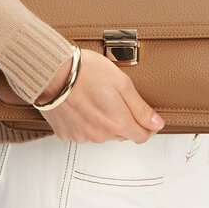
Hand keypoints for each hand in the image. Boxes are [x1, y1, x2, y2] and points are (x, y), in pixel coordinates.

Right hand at [35, 48, 164, 143]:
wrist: (51, 71)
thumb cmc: (86, 71)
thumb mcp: (121, 82)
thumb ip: (140, 107)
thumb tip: (157, 123)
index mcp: (117, 122)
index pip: (142, 136)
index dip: (147, 126)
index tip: (145, 117)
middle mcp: (100, 135)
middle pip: (120, 134)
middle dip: (121, 120)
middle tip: (112, 97)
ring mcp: (81, 136)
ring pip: (100, 133)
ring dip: (101, 121)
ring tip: (92, 97)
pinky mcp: (65, 133)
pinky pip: (80, 131)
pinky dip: (82, 121)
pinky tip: (78, 104)